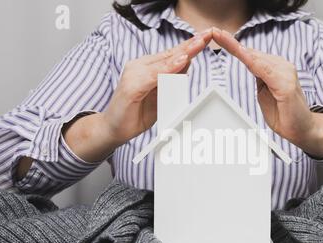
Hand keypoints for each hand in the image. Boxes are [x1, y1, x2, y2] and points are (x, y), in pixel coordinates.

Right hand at [60, 30, 212, 164]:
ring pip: (164, 62)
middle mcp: (140, 66)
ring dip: (183, 52)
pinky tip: (181, 61)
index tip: (206, 37)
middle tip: (208, 34)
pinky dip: (169, 68)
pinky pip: (154, 75)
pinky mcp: (132, 85)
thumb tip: (187, 66)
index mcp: (147, 67)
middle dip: (191, 44)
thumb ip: (171, 81)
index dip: (190, 46)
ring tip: (199, 43)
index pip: (172, 54)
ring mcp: (134, 74)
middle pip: (170, 53)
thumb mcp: (160, 97)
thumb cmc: (136, 113)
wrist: (114, 129)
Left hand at [212, 28, 322, 158]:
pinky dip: (251, 61)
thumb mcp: (265, 94)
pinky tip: (240, 53)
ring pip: (256, 58)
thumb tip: (251, 67)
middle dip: (230, 42)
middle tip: (214, 32)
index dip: (233, 45)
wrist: (303, 130)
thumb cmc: (284, 113)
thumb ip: (259, 80)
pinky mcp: (286, 84)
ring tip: (220, 37)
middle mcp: (281, 66)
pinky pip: (265, 71)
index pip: (250, 55)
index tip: (218, 36)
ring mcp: (285, 73)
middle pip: (251, 52)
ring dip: (237, 47)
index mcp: (275, 69)